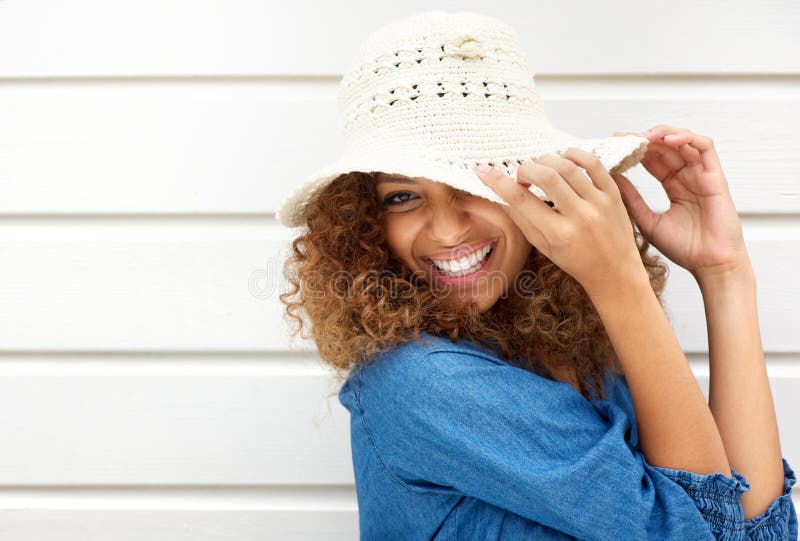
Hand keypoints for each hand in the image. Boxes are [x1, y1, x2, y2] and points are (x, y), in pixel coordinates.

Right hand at [476, 147, 648, 295]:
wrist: (615, 271)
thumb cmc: (575, 261)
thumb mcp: (543, 247)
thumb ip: (522, 220)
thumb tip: (502, 194)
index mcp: (557, 234)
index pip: (520, 200)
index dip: (497, 182)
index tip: (483, 170)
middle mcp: (579, 217)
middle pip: (545, 176)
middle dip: (525, 169)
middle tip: (521, 176)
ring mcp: (598, 203)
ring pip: (567, 166)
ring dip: (546, 160)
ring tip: (540, 167)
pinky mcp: (613, 194)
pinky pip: (594, 164)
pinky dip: (574, 154)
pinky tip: (564, 157)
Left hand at [611, 125, 750, 280]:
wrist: (710, 265)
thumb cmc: (684, 248)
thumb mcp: (648, 221)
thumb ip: (632, 200)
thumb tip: (611, 179)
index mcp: (673, 186)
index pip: (652, 160)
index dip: (634, 151)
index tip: (614, 146)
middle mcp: (687, 177)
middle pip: (665, 148)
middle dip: (644, 139)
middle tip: (623, 138)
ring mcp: (702, 175)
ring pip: (684, 142)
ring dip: (663, 134)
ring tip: (644, 137)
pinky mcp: (715, 176)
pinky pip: (705, 148)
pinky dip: (687, 139)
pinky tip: (668, 141)